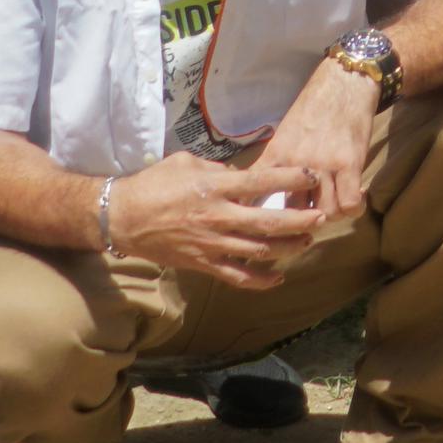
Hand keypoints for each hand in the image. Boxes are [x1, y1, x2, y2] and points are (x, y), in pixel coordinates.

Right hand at [108, 156, 325, 288]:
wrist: (122, 217)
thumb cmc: (152, 184)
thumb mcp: (185, 162)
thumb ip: (217, 168)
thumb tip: (238, 174)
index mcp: (214, 187)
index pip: (261, 182)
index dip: (290, 178)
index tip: (311, 175)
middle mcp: (218, 216)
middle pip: (269, 221)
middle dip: (300, 220)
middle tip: (321, 216)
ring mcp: (212, 243)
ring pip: (259, 251)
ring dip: (288, 248)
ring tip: (306, 241)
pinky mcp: (203, 263)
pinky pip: (237, 276)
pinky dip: (261, 280)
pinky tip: (278, 277)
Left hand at [247, 60, 376, 221]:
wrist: (343, 82)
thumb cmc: (313, 107)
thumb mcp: (285, 133)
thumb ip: (276, 162)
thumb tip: (260, 188)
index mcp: (275, 155)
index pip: (255, 195)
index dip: (251, 219)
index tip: (248, 237)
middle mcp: (296, 163)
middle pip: (291, 214)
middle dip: (297, 225)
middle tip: (304, 226)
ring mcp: (324, 164)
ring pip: (324, 214)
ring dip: (328, 217)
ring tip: (331, 208)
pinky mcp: (349, 163)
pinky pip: (349, 204)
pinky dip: (352, 209)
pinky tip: (353, 199)